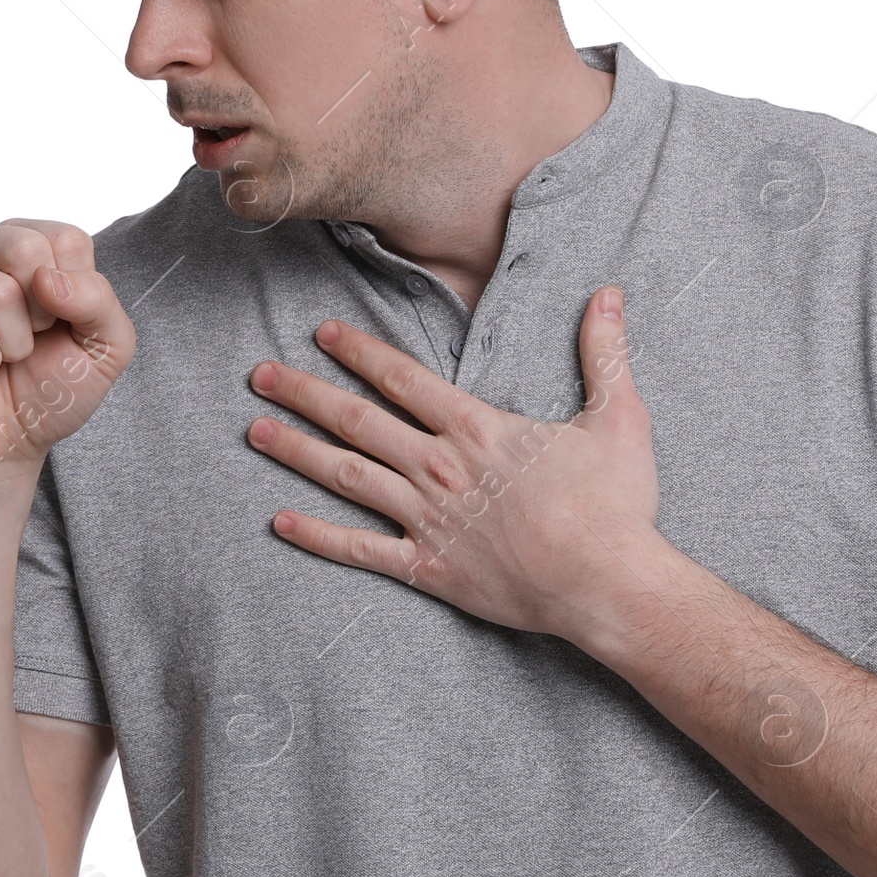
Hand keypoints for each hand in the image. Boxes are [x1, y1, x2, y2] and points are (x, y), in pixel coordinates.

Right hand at [0, 219, 135, 479]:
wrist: (6, 443)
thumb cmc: (52, 388)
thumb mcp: (108, 346)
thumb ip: (99, 300)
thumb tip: (45, 278)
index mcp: (24, 240)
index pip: (66, 239)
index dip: (75, 297)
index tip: (57, 324)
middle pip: (26, 250)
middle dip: (40, 315)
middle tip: (26, 340)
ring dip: (12, 344)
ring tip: (0, 357)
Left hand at [245, 286, 661, 639]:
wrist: (607, 583)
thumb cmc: (615, 505)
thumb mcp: (620, 417)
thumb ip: (605, 353)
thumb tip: (610, 293)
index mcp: (478, 429)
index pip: (403, 379)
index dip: (360, 352)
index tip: (322, 333)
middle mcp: (441, 469)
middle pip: (359, 421)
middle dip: (305, 393)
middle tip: (260, 375)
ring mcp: (428, 520)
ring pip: (348, 477)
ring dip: (298, 451)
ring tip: (255, 431)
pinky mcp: (428, 569)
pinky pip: (360, 550)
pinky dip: (318, 536)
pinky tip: (281, 521)